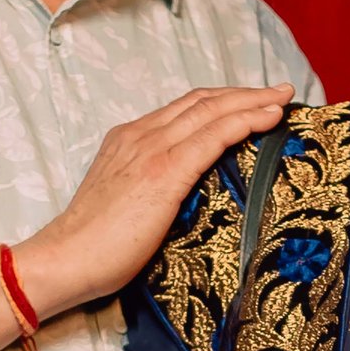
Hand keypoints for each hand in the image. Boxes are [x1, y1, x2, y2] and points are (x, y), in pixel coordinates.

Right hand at [18, 87, 292, 318]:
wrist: (65, 258)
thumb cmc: (94, 248)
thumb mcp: (125, 205)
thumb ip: (152, 190)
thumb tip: (182, 201)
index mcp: (129, 140)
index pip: (184, 109)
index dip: (222, 101)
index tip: (251, 102)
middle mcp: (141, 135)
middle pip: (203, 101)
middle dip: (245, 93)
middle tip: (279, 91)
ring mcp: (151, 150)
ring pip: (212, 110)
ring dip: (253, 101)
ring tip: (283, 98)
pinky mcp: (164, 172)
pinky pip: (213, 136)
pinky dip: (244, 121)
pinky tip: (269, 119)